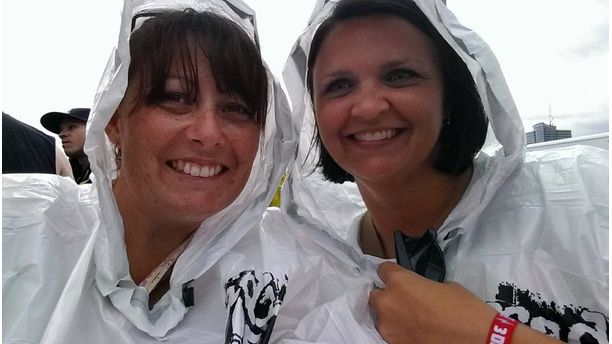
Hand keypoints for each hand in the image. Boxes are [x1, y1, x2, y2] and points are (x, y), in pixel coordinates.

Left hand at [369, 262, 563, 343]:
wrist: (476, 340)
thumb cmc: (464, 309)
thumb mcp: (444, 286)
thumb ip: (422, 284)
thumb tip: (417, 289)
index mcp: (400, 282)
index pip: (382, 269)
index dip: (392, 272)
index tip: (398, 276)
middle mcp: (387, 302)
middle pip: (375, 294)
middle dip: (386, 295)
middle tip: (403, 299)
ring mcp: (388, 326)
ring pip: (379, 315)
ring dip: (390, 313)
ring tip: (408, 317)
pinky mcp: (393, 343)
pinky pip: (389, 332)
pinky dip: (397, 330)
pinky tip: (412, 330)